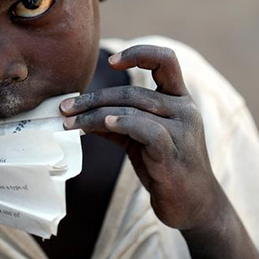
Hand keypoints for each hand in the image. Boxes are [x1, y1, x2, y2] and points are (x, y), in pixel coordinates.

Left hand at [60, 45, 222, 230]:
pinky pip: (144, 129)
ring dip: (93, 115)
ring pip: (131, 109)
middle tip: (65, 108)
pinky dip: (120, 123)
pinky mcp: (172, 153)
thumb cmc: (164, 167)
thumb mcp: (141, 139)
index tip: (111, 61)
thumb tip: (79, 114)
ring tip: (69, 124)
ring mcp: (181, 131)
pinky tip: (101, 125)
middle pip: (131, 91)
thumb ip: (118, 122)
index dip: (138, 54)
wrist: (194, 205)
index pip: (166, 60)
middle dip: (93, 98)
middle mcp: (184, 110)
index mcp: (179, 99)